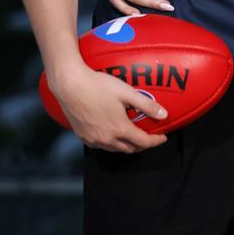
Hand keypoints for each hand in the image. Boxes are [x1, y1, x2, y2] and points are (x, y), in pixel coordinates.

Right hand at [51, 62, 168, 152]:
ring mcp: (93, 139)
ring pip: (115, 149)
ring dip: (127, 145)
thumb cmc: (97, 86)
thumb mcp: (127, 92)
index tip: (163, 137)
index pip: (143, 142)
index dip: (156, 141)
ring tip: (133, 134)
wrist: (70, 85)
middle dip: (143, 145)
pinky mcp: (82, 136)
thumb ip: (147, 105)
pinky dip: (112, 143)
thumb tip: (164, 115)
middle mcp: (106, 139)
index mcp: (119, 129)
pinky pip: (101, 145)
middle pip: (130, 149)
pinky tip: (113, 133)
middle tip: (150, 136)